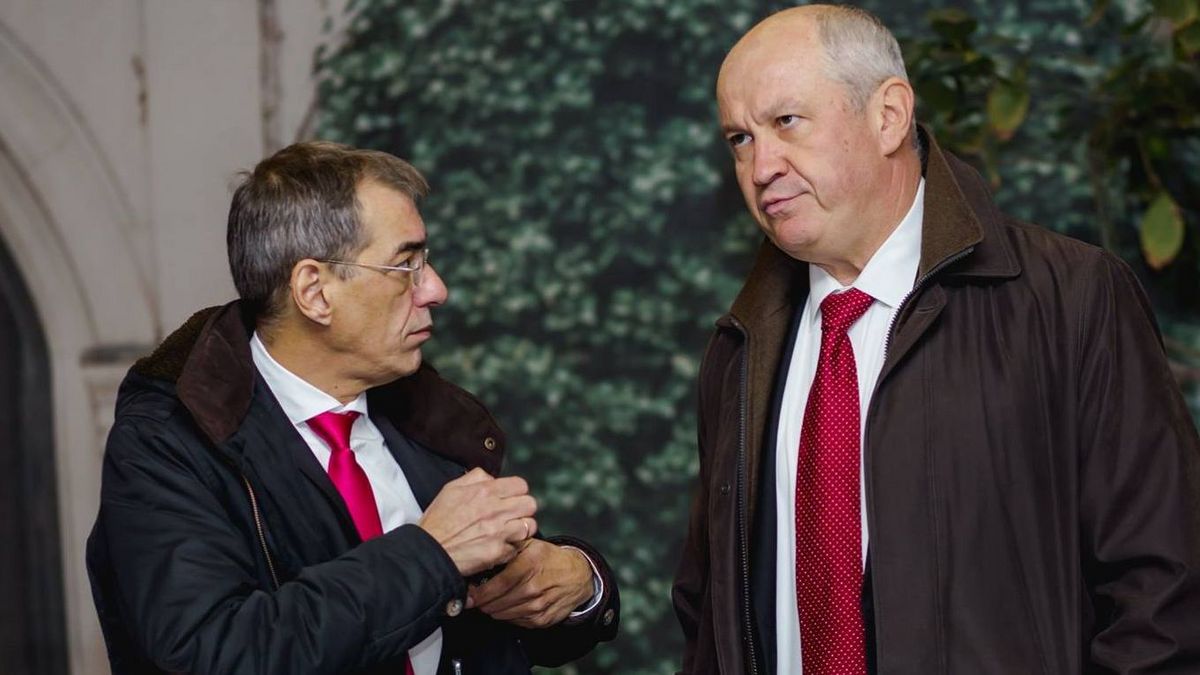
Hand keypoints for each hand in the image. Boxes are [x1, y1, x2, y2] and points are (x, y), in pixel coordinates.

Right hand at [418, 468, 537, 576]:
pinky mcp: (498, 552)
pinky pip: (517, 548)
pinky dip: (510, 548)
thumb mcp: (451, 489)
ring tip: (509, 532)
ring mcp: (499, 532)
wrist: (428, 552)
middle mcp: (495, 510)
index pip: (521, 485)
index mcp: (485, 492)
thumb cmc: (437, 522)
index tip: (511, 499)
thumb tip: (491, 478)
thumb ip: (475, 478)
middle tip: (513, 516)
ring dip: (521, 530)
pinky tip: (499, 547)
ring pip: (529, 526)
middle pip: (530, 504)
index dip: (517, 492)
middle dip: (523, 509)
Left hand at [467, 539, 594, 628]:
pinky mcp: (542, 620)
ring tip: (490, 600)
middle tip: (475, 597)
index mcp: (529, 565)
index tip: (469, 593)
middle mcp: (534, 587)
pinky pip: (515, 622)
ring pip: (503, 615)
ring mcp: (538, 606)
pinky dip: (507, 615)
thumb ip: (508, 543)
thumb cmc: (549, 558)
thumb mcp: (531, 543)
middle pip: (496, 603)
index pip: (496, 585)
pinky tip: (507, 605)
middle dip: (482, 602)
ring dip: (493, 609)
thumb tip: (483, 549)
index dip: (479, 593)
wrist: (577, 576)